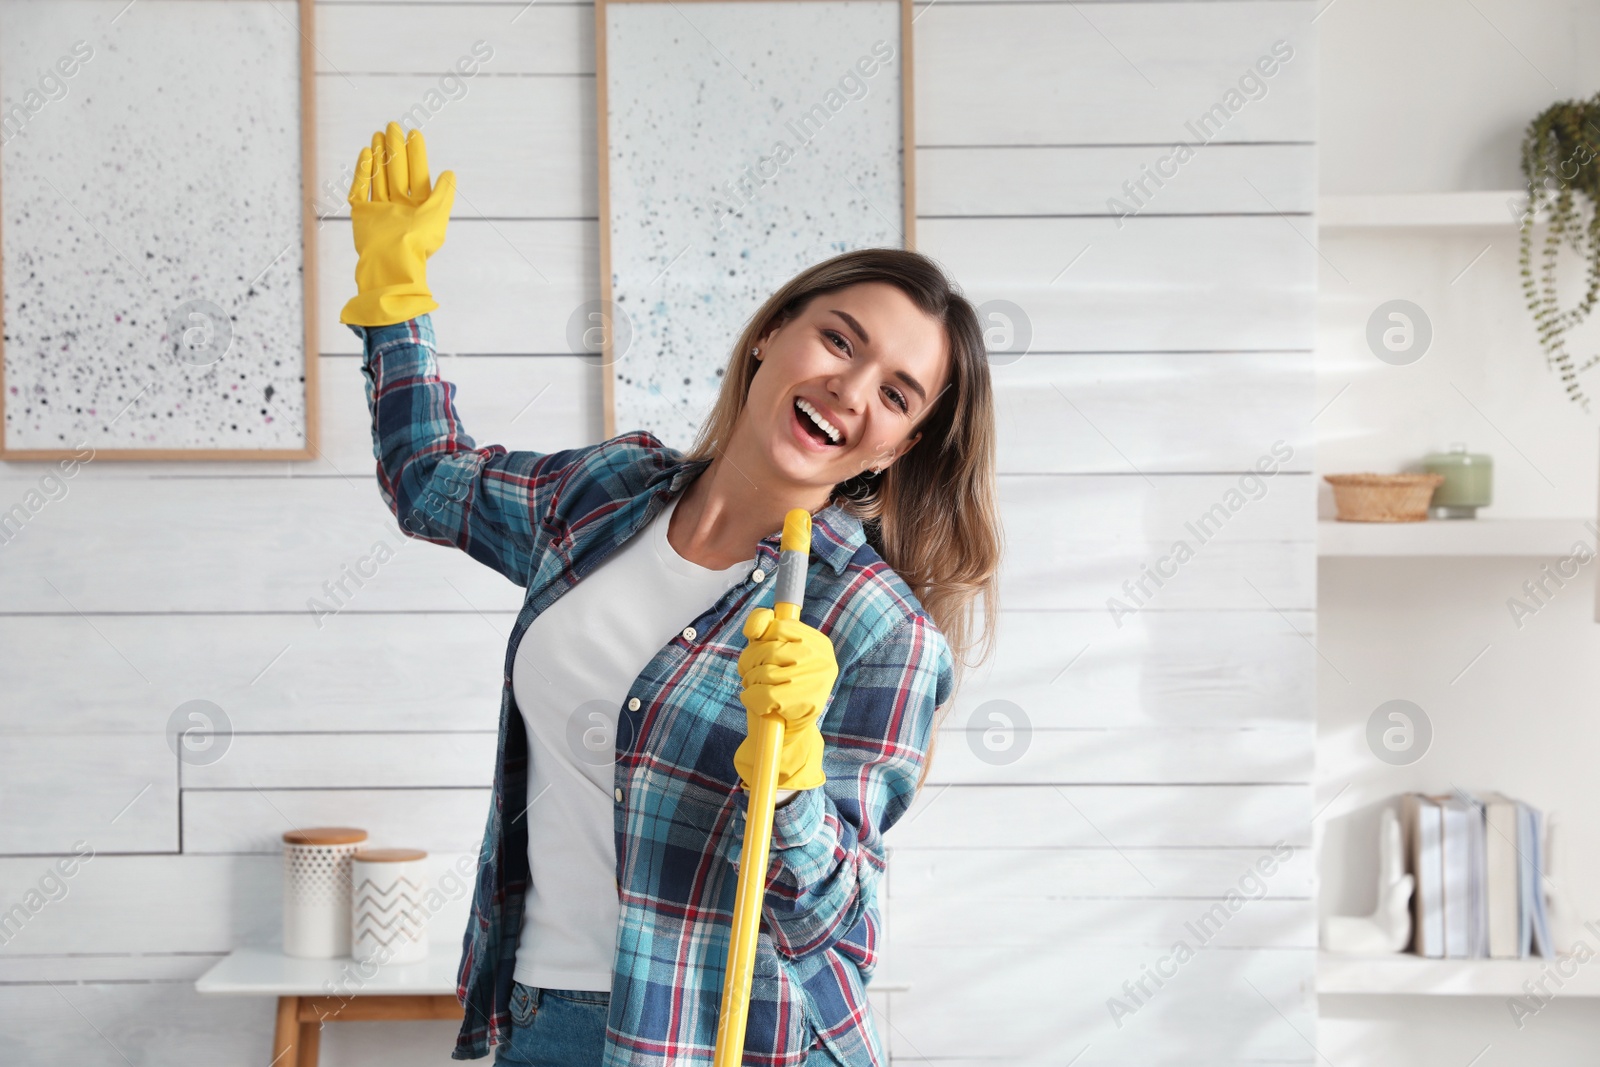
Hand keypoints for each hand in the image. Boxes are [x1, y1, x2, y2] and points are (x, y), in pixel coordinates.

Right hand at [338, 121, 455, 326]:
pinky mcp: (362, 215)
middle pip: (397, 171)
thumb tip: (450, 172)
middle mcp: (399, 207)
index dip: (417, 154)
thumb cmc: (418, 242)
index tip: (415, 132)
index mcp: (419, 208)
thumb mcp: (438, 214)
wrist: (391, 263)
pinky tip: (366, 153)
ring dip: (379, 156)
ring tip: (378, 134)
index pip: (418, 174)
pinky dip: (363, 172)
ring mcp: (380, 210)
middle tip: (393, 125)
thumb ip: (444, 192)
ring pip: (379, 177)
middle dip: (395, 148)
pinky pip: (361, 190)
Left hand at [733, 607, 837, 791]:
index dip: (758, 641)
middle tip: (753, 677)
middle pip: (767, 650)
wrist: (785, 734)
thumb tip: (754, 629)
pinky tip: (759, 705)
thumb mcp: (768, 654)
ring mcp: (817, 680)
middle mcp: (823, 658)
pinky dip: (752, 700)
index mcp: (818, 642)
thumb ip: (762, 630)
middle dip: (749, 665)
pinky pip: (764, 694)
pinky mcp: (806, 703)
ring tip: (758, 690)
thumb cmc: (775, 689)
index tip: (758, 657)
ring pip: (764, 672)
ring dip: (750, 684)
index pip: (778, 626)